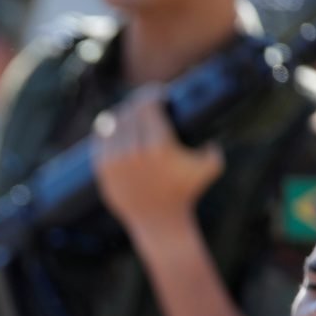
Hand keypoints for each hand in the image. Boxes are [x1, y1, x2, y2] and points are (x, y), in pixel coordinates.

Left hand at [91, 85, 222, 245]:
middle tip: (146, 104)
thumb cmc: (186, 193)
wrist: (158, 221)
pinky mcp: (102, 169)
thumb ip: (216, 148)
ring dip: (122, 114)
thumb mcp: (209, 168)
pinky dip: (106, 129)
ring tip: (129, 113)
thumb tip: (213, 136)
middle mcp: (134, 150)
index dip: (152, 93)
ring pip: (113, 122)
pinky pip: (100, 139)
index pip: (147, 104)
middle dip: (139, 104)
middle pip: (130, 111)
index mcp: (158, 144)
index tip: (158, 93)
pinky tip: (111, 124)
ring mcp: (115, 159)